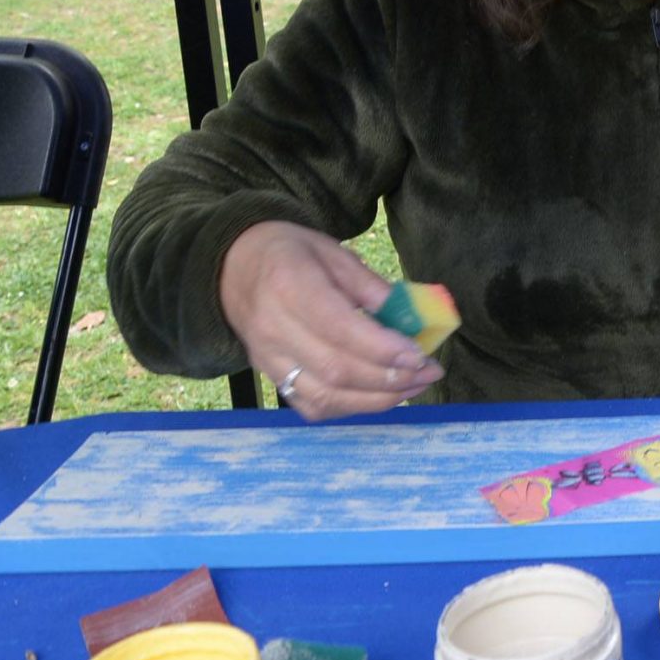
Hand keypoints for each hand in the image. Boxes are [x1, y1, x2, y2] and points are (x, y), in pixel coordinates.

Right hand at [218, 221, 442, 421]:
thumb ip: (370, 286)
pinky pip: (311, 406)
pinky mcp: (269, 378)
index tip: (419, 354)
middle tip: (429, 371)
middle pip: (335, 370)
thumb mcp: (332, 252)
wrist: (231, 269)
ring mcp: (267, 360)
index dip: (382, 348)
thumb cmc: (289, 254)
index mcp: (290, 287)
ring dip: (376, 399)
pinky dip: (350, 408)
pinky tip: (380, 395)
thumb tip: (411, 316)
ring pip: (324, 397)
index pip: (340, 329)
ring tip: (415, 386)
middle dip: (389, 379)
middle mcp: (274, 329)